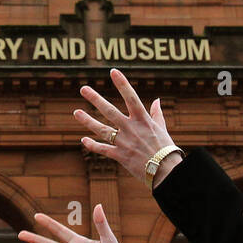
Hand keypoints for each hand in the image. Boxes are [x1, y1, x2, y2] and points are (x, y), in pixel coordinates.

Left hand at [75, 68, 181, 187]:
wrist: (166, 171)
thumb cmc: (165, 148)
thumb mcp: (162, 128)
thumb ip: (157, 114)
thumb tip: (157, 100)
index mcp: (143, 119)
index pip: (131, 97)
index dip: (122, 84)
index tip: (113, 71)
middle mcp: (131, 128)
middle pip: (109, 111)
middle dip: (95, 99)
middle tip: (83, 89)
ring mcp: (124, 142)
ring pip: (102, 129)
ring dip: (88, 121)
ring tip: (76, 112)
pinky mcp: (120, 156)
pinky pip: (102, 149)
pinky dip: (92, 145)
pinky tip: (83, 139)